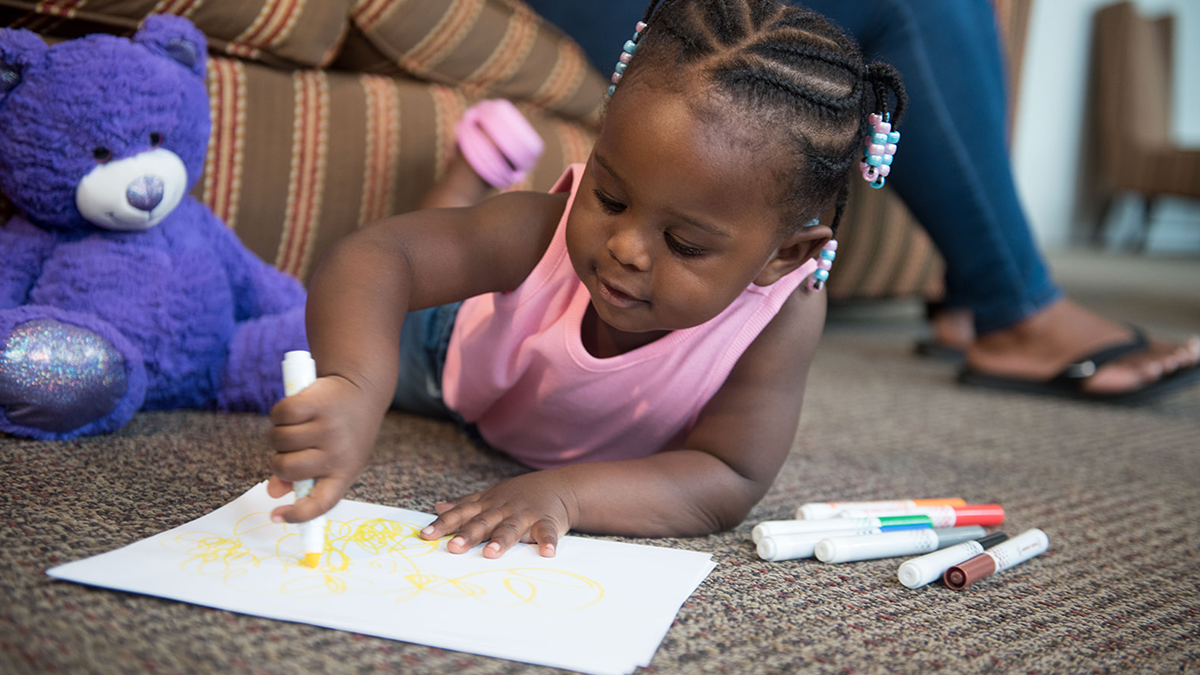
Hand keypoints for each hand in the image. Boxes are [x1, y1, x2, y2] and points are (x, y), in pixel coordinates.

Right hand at [265, 374, 385, 522]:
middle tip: (287, 450)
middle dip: (277, 460)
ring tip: (296, 426)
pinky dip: (279, 412)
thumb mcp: (332, 458)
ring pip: (279, 440)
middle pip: (287, 468)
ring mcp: (329, 428)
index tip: (276, 516)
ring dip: (278, 433)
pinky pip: (281, 414)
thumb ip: (302, 478)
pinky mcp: (317, 403)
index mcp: (344, 472)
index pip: (322, 503)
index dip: (298, 514)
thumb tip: (273, 491)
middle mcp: (338, 453)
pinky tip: (296, 409)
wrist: (362, 389)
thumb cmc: (343, 430)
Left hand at [419, 470, 579, 558]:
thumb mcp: (489, 496)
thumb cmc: (518, 496)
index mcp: (487, 505)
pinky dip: (547, 542)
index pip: (461, 514)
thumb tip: (437, 507)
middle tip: (454, 548)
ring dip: (501, 541)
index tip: (425, 535)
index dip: (443, 524)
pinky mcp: (546, 522)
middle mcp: (503, 509)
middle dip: (468, 535)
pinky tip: (546, 553)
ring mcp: (525, 515)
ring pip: (511, 528)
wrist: (558, 486)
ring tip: (490, 553)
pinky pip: (546, 532)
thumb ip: (464, 504)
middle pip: (483, 523)